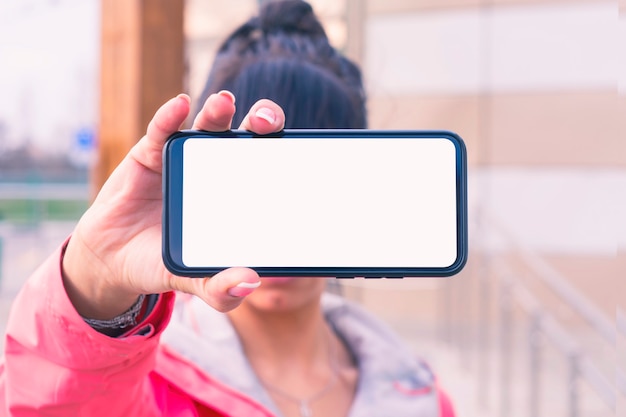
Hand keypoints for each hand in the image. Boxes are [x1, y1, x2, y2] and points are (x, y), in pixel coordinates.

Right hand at [62, 91, 284, 318]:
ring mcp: (185, 158)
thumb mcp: (195, 281)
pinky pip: (162, 130)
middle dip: (261, 121)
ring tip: (224, 102)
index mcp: (239, 194)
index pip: (270, 167)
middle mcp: (218, 170)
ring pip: (208, 126)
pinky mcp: (150, 153)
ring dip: (217, 111)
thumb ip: (221, 288)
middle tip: (266, 121)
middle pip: (247, 136)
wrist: (113, 259)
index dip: (284, 154)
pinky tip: (179, 105)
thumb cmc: (164, 262)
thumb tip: (251, 282)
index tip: (299, 152)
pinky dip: (170, 116)